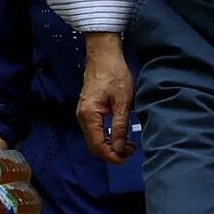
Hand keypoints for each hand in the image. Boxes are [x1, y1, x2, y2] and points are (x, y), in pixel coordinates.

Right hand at [77, 32, 134, 163]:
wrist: (104, 54)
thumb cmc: (115, 74)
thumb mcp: (123, 101)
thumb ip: (120, 127)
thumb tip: (120, 149)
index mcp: (89, 116)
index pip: (97, 146)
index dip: (112, 157)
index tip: (128, 158)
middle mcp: (82, 117)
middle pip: (94, 146)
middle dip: (112, 153)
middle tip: (131, 152)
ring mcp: (84, 113)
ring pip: (95, 138)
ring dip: (110, 145)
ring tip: (129, 144)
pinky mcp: (89, 110)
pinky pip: (95, 130)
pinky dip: (107, 136)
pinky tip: (120, 134)